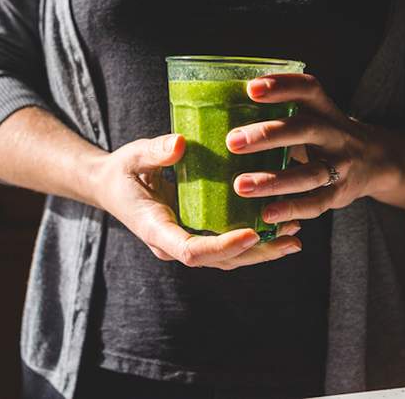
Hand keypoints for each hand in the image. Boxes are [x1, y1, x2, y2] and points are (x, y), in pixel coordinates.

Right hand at [92, 133, 302, 269]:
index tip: (252, 233)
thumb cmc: (122, 170)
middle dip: (256, 252)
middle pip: (219, 261)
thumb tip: (180, 143)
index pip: (191, 252)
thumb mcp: (134, 156)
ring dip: (262, 251)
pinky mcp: (196, 236)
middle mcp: (172, 245)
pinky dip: (254, 242)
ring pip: (227, 259)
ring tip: (294, 237)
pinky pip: (227, 248)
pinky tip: (280, 229)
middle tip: (290, 238)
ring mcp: (185, 243)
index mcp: (155, 230)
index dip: (223, 247)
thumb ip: (155, 151)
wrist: (110, 186)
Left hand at [226, 74, 402, 224]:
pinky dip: (291, 209)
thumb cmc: (324, 135)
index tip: (251, 88)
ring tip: (241, 185)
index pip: (308, 89)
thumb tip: (221, 108)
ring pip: (309, 173)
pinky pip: (316, 203)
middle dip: (268, 135)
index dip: (282, 86)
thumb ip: (280, 112)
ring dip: (274, 180)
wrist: (376, 161)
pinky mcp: (340, 194)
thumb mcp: (313, 115)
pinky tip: (265, 214)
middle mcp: (336, 134)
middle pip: (305, 130)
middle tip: (232, 141)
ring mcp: (341, 166)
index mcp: (325, 109)